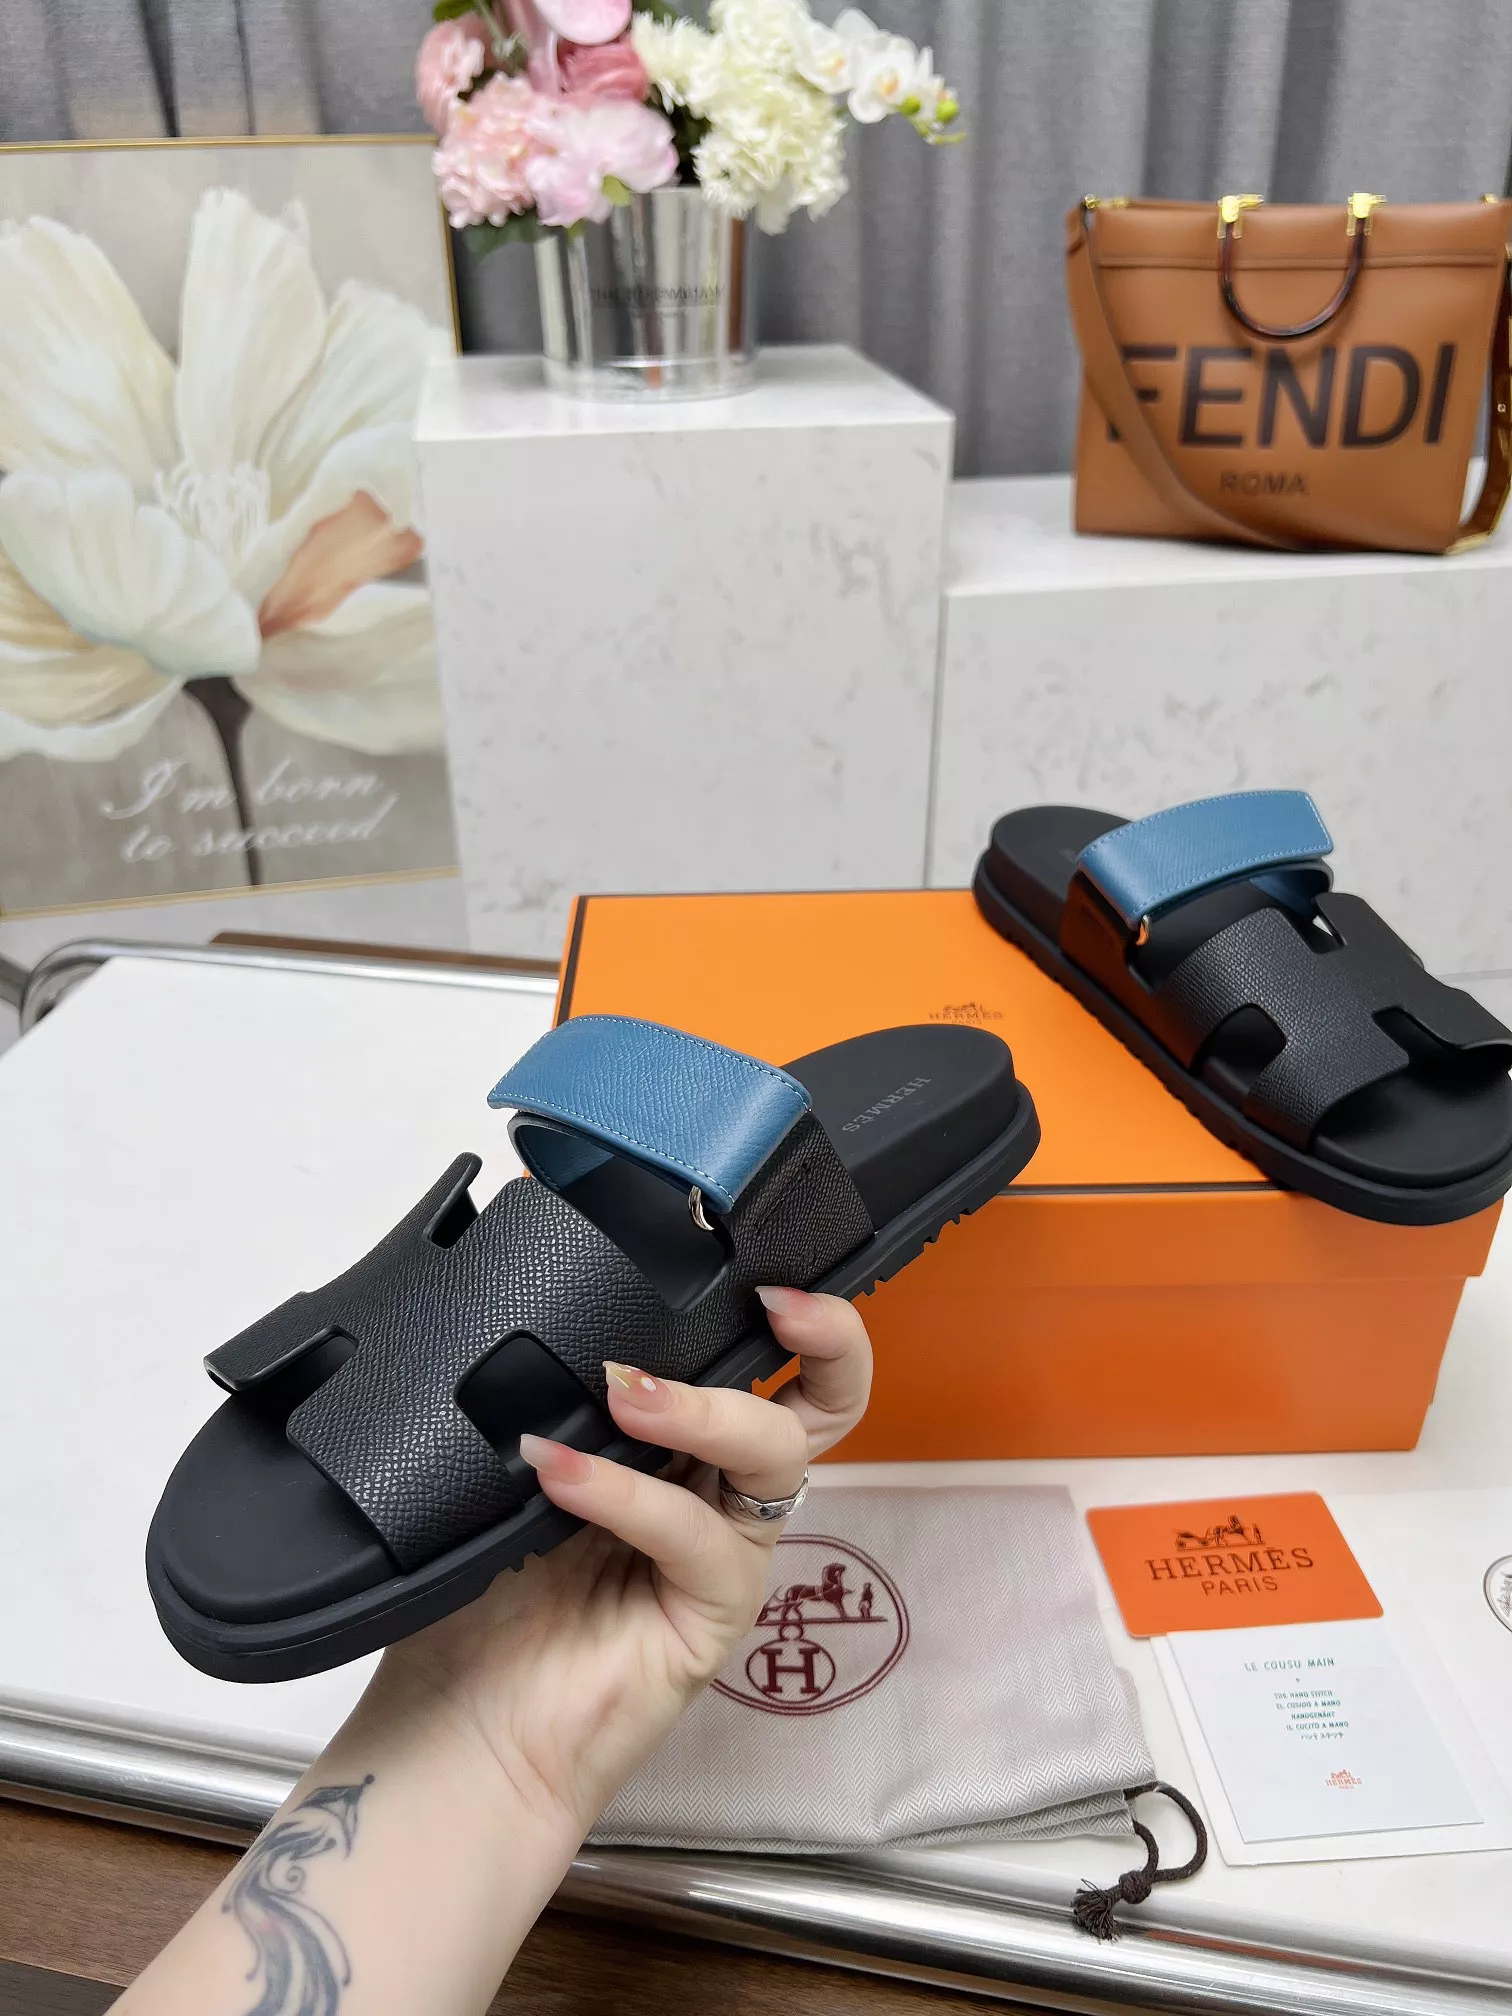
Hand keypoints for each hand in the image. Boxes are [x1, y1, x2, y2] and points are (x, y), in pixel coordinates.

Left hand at [367, 1287, 872, 1837]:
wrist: (457, 1729)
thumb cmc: (481, 1596)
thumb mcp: (515, 1466)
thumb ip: (554, 1397)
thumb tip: (552, 1306)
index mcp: (682, 1442)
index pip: (766, 1362)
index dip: (790, 1312)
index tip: (757, 1268)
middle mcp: (719, 1490)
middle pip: (824, 1403)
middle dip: (827, 1335)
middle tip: (772, 1302)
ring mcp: (724, 1553)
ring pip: (774, 1453)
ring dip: (704, 1407)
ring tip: (621, 1390)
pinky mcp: (714, 1616)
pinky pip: (697, 1537)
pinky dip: (629, 1493)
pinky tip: (561, 1474)